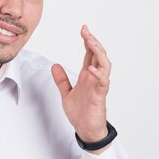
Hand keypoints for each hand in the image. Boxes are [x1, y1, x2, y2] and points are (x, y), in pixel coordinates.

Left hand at [51, 25, 110, 148]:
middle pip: (98, 55)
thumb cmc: (80, 112)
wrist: (85, 130)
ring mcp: (98, 86)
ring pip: (104, 65)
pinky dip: (98, 74)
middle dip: (93, 42)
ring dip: (98, 53)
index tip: (83, 29)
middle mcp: (94, 78)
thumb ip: (61, 80)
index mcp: (87, 76)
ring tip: (90, 42)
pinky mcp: (100, 96)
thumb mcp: (66, 93)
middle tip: (86, 31)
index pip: (90, 54)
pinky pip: (103, 83)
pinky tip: (92, 68)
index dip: (87, 41)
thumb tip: (54, 66)